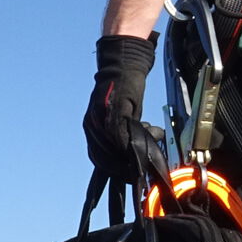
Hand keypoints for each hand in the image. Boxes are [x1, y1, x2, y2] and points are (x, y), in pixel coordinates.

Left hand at [83, 35, 166, 182]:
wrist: (124, 64)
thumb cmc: (125, 91)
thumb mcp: (123, 118)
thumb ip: (124, 137)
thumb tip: (134, 155)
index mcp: (91, 128)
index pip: (98, 159)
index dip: (114, 170)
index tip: (128, 176)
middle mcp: (92, 125)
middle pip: (103, 158)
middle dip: (121, 168)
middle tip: (138, 171)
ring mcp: (100, 118)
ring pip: (113, 150)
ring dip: (131, 155)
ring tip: (149, 148)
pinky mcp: (113, 110)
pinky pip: (120, 134)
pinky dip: (133, 142)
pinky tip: (149, 136)